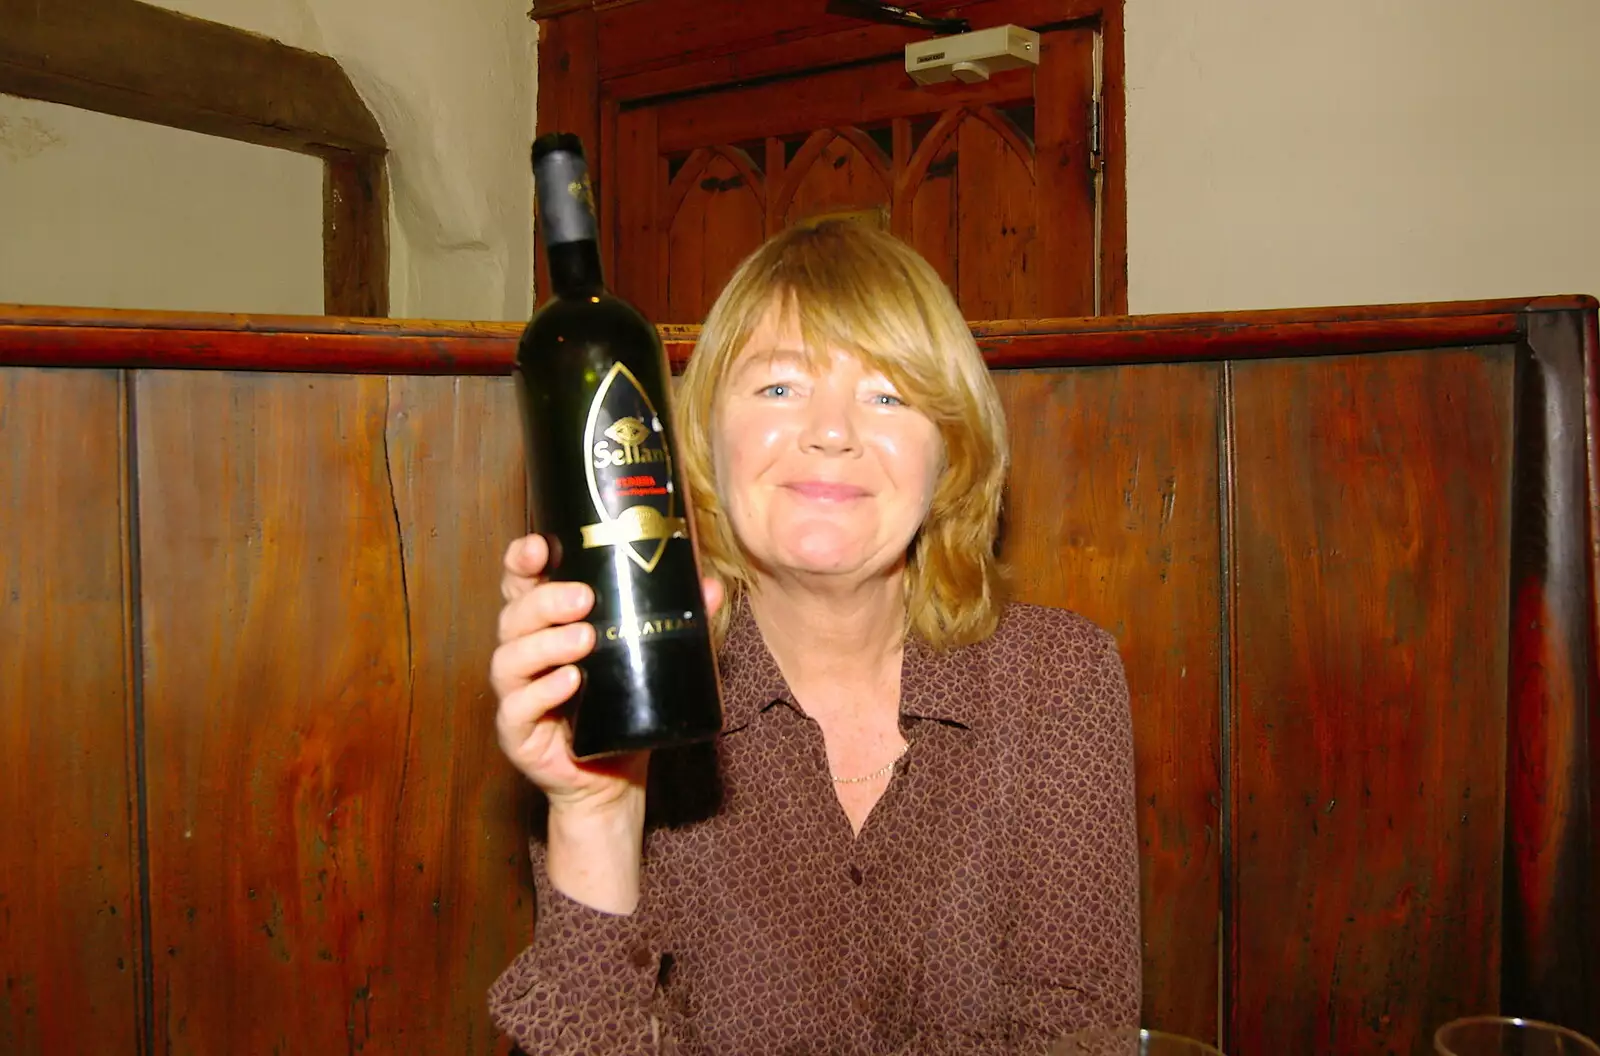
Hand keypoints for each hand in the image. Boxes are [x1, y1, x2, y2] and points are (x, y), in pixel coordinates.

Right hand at [490, 533, 724, 815]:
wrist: (614, 781)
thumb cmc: (625, 707)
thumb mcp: (653, 658)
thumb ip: (678, 620)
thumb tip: (710, 584)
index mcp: (545, 625)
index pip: (521, 583)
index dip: (522, 559)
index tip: (541, 545)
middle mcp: (523, 653)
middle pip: (513, 615)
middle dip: (544, 600)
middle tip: (583, 598)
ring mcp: (516, 694)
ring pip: (511, 659)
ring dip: (544, 644)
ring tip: (584, 638)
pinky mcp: (518, 734)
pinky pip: (518, 709)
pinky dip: (542, 693)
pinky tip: (568, 682)